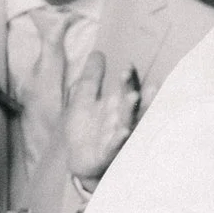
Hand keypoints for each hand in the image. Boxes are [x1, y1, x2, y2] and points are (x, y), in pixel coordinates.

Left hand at [61, 50, 141, 185]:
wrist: (78, 160)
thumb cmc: (86, 129)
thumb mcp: (83, 99)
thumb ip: (91, 78)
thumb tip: (97, 52)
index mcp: (113, 106)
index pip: (123, 89)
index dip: (127, 79)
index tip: (129, 65)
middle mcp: (118, 119)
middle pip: (127, 104)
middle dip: (131, 92)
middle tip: (134, 79)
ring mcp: (114, 136)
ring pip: (125, 122)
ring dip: (130, 110)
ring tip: (134, 97)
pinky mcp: (107, 152)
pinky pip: (114, 145)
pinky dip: (119, 138)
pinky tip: (124, 131)